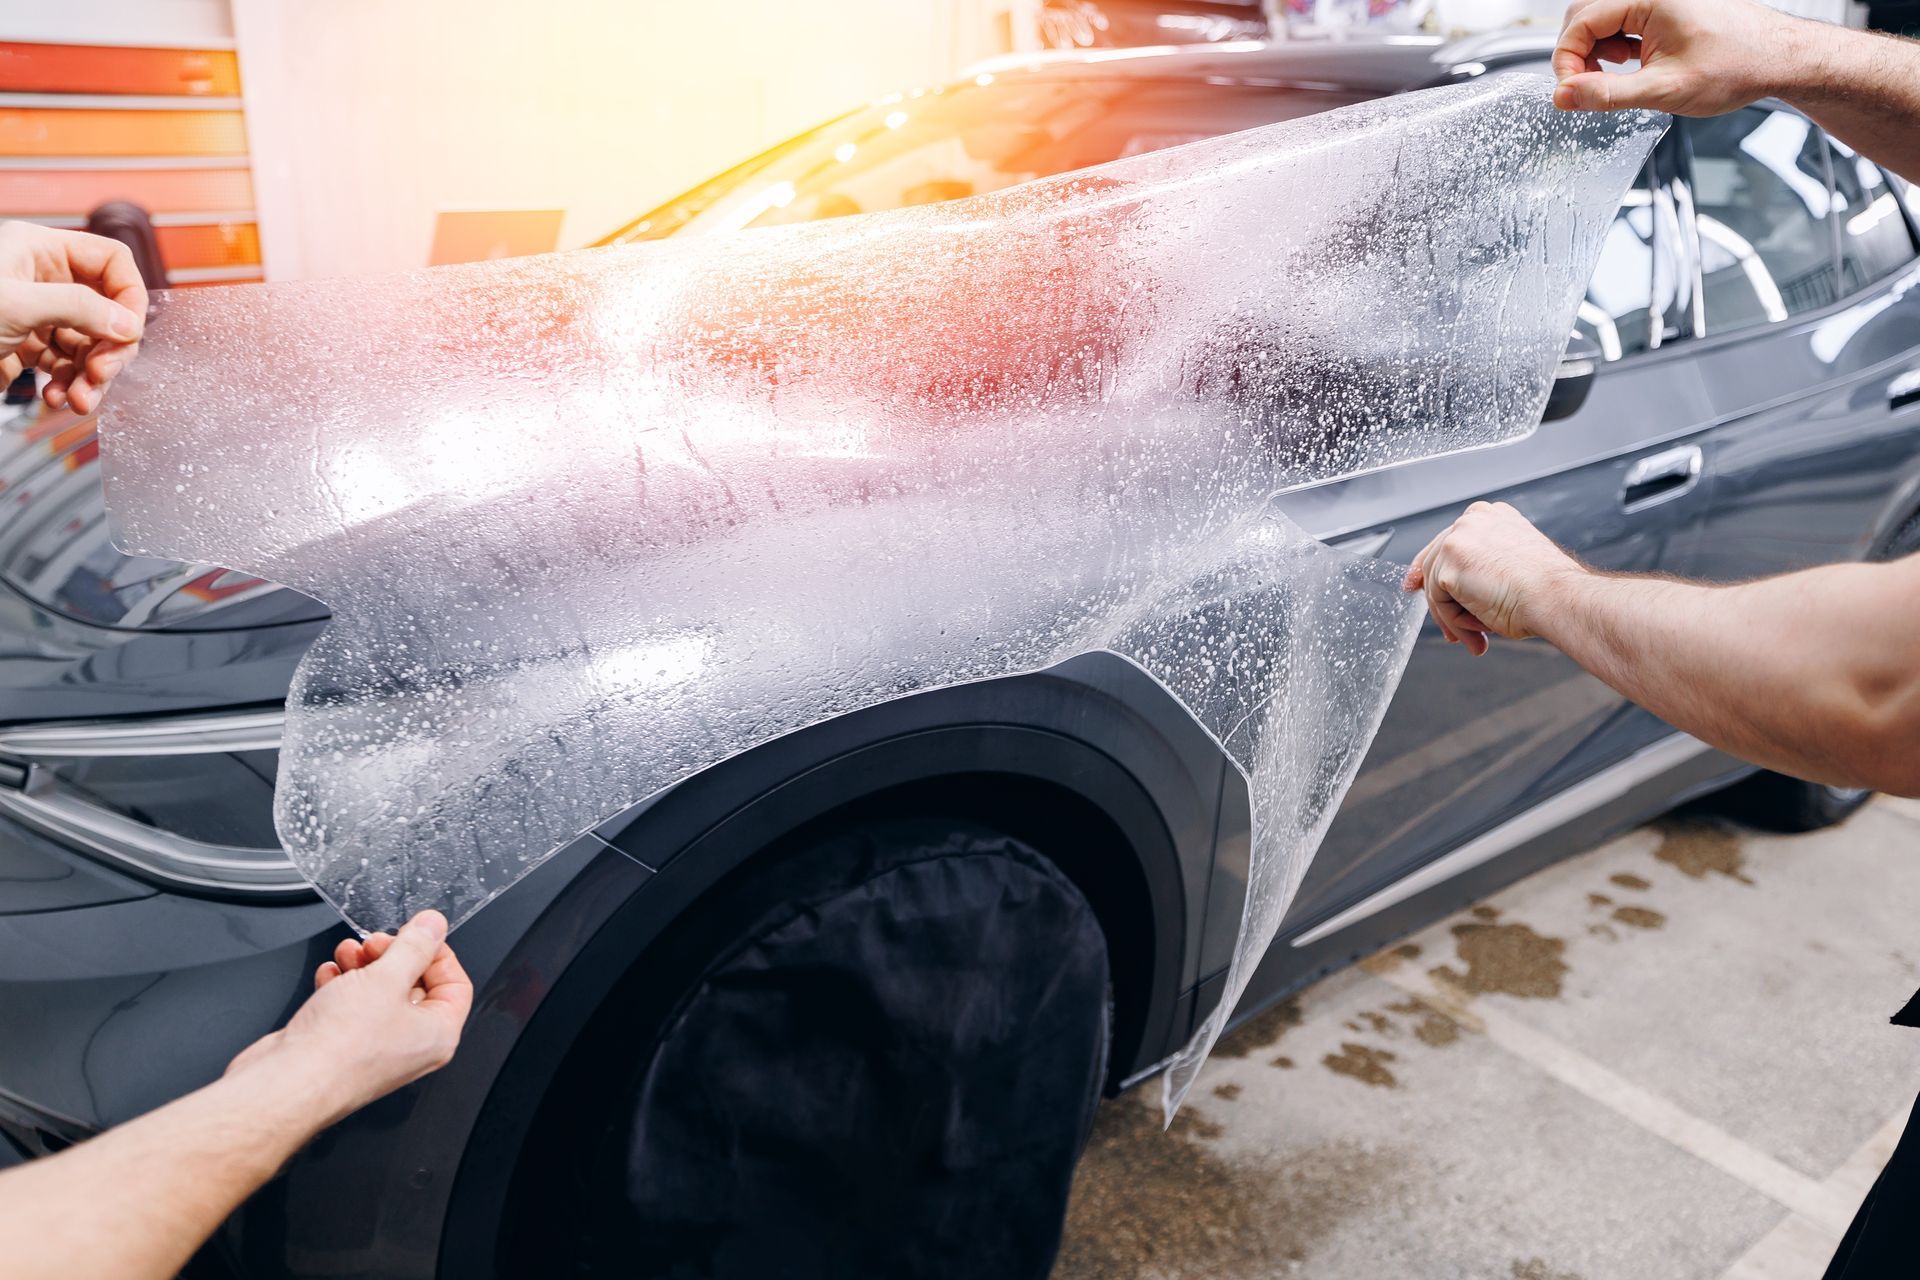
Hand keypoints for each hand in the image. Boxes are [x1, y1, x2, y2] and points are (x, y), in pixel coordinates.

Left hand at [0, 221, 147, 414]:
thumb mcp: (17, 304)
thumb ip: (80, 309)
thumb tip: (128, 325)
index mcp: (39, 250)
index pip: (110, 262)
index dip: (127, 298)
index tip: (127, 334)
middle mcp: (41, 279)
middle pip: (104, 311)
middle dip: (107, 350)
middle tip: (100, 376)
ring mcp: (34, 314)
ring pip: (87, 344)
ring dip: (90, 377)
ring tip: (78, 402)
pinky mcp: (23, 346)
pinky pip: (62, 365)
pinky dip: (66, 385)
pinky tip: (55, 398)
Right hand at [225, 910, 472, 1124]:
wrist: (287, 1083)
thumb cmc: (339, 1047)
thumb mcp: (386, 978)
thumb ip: (414, 946)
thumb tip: (434, 926)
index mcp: (438, 1035)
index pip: (455, 984)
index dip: (437, 953)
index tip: (415, 933)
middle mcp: (412, 1046)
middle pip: (414, 986)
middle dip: (391, 956)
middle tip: (373, 943)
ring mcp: (377, 1049)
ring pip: (379, 994)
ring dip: (363, 967)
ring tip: (347, 953)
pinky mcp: (344, 1049)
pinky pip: (351, 1009)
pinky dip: (341, 987)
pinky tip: (329, 976)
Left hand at [1401, 501, 1583, 656]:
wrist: (1558, 598)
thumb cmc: (1547, 590)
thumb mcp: (1512, 568)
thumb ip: (1483, 569)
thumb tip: (1459, 593)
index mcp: (1491, 516)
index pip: (1451, 542)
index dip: (1434, 568)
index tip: (1419, 586)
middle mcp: (1472, 519)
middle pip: (1436, 561)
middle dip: (1439, 601)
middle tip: (1451, 632)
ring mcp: (1458, 538)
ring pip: (1436, 586)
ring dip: (1454, 618)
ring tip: (1476, 638)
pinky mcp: (1448, 563)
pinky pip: (1439, 601)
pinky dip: (1455, 622)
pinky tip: (1479, 630)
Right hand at [1551, 0, 1815, 115]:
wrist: (1779, 59)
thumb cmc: (1738, 66)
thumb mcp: (1664, 89)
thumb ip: (1607, 94)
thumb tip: (1565, 97)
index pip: (1581, 21)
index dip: (1566, 60)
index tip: (1569, 92)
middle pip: (1586, 14)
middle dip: (1577, 53)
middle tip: (1583, 88)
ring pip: (1603, 18)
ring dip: (1596, 50)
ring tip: (1614, 77)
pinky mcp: (1666, 7)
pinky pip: (1623, 20)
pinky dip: (1616, 45)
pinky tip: (1630, 66)